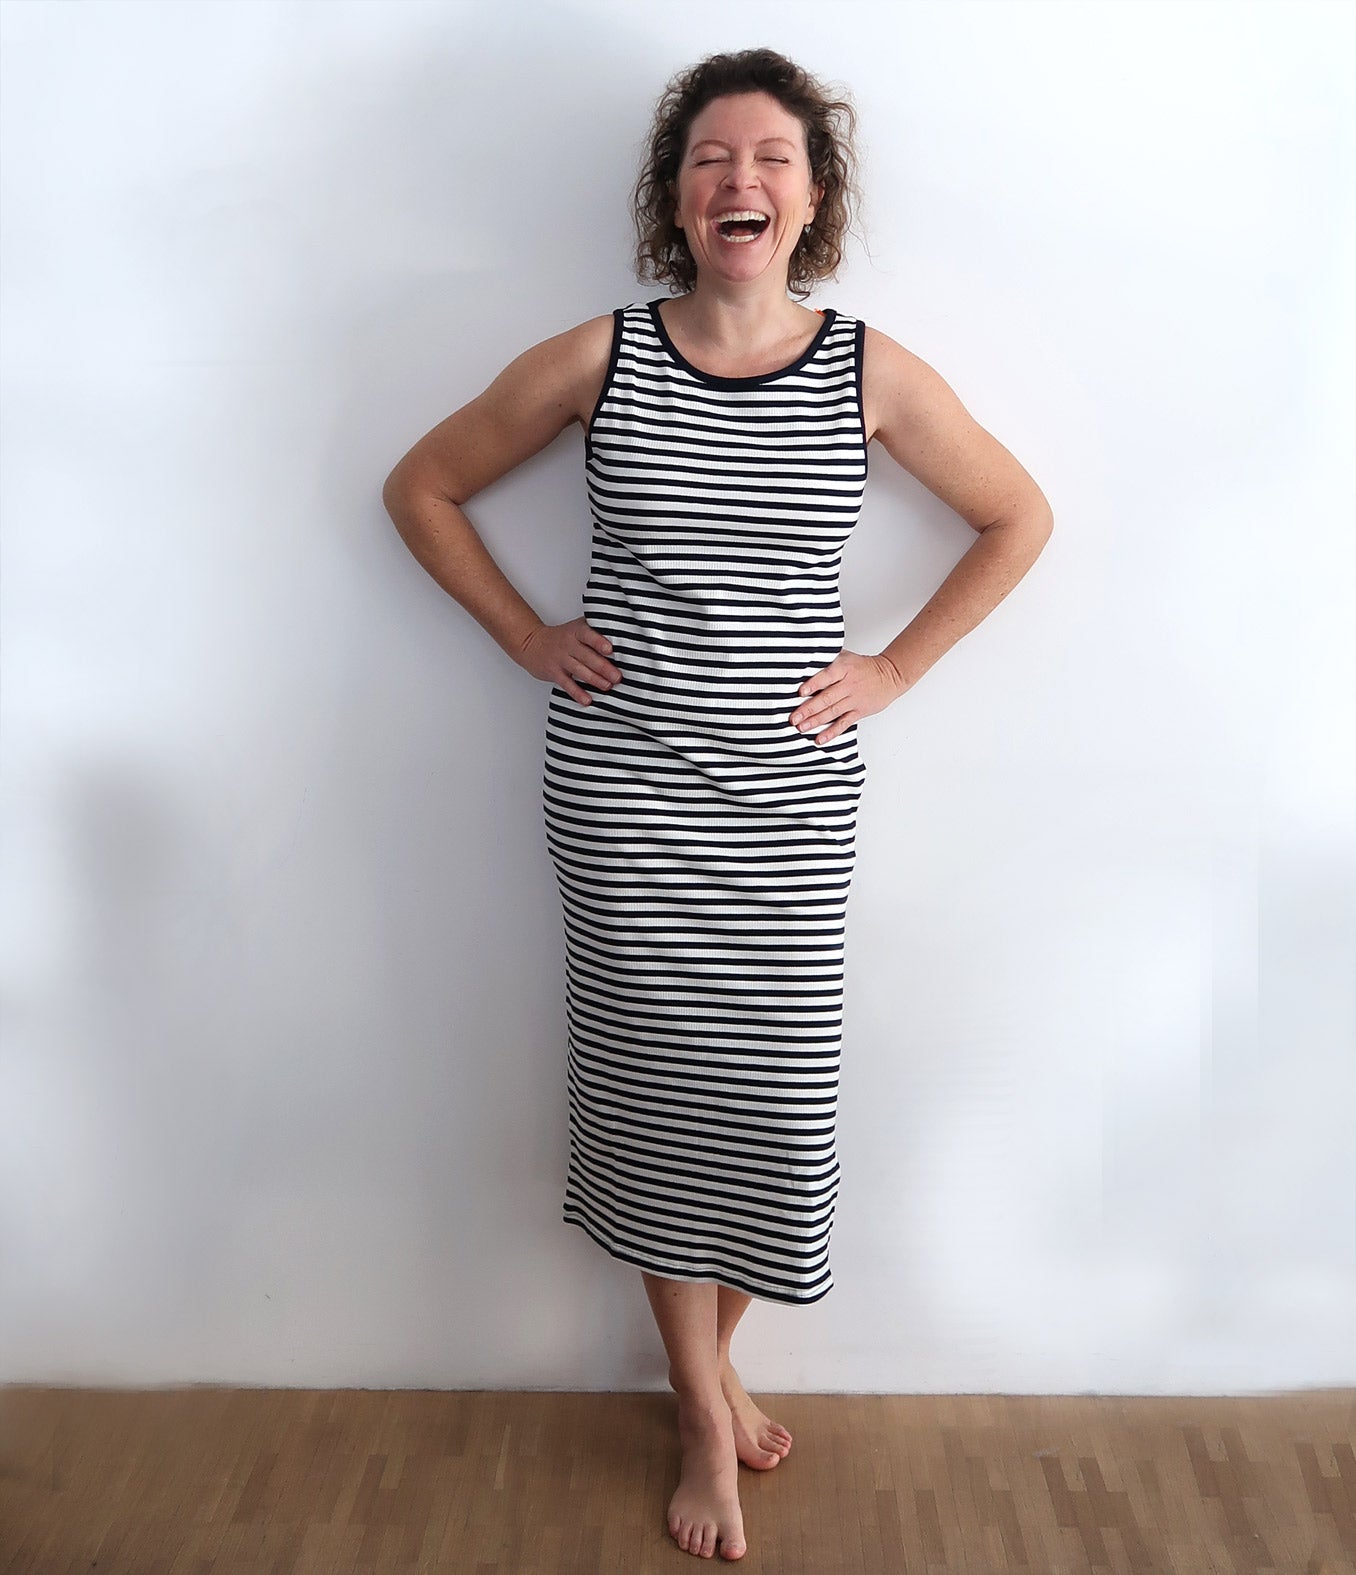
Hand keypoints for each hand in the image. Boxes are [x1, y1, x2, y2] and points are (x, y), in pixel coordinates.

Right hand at [517, 617, 621, 706]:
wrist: (532, 643)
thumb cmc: (562, 636)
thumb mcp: (576, 628)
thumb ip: (595, 630)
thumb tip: (624, 635)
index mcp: (576, 631)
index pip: (588, 635)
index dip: (598, 642)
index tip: (610, 649)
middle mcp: (568, 644)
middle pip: (587, 656)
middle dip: (603, 667)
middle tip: (617, 677)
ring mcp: (560, 659)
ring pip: (579, 671)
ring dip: (594, 680)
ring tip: (607, 687)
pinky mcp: (554, 673)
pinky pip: (567, 684)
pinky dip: (577, 693)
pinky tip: (587, 700)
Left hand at [790, 650, 905, 744]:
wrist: (890, 675)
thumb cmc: (863, 666)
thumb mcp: (846, 656)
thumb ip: (827, 658)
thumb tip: (803, 659)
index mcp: (843, 669)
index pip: (826, 676)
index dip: (813, 684)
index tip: (800, 692)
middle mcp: (848, 685)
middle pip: (827, 698)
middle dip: (808, 709)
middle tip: (794, 718)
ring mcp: (854, 700)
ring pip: (833, 712)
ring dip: (816, 721)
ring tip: (801, 728)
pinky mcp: (859, 711)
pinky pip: (844, 723)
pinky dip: (832, 732)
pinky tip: (820, 739)